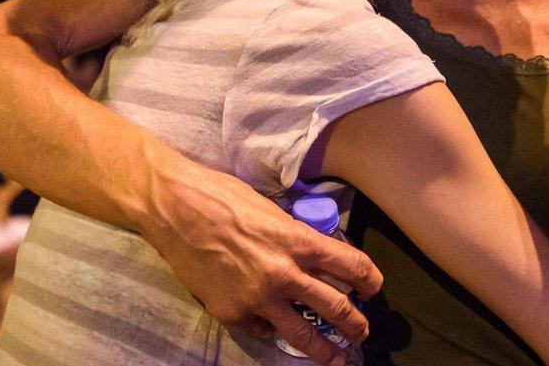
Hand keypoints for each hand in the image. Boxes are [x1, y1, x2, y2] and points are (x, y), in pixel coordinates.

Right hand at [137, 156, 380, 365]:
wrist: (175, 210)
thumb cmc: (222, 197)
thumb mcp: (271, 211)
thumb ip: (294, 237)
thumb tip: (311, 254)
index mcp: (299, 241)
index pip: (352, 266)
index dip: (370, 279)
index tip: (373, 288)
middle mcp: (285, 274)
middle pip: (335, 306)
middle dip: (355, 323)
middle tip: (362, 331)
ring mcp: (258, 299)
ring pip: (302, 333)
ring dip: (325, 350)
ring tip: (337, 358)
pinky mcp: (233, 314)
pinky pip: (261, 328)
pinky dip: (269, 327)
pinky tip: (273, 326)